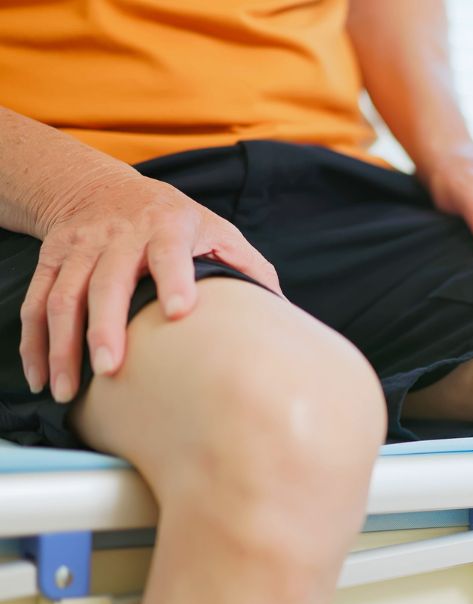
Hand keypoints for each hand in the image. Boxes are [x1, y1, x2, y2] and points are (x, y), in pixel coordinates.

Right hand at [21, 172, 279, 402]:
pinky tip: (40, 376)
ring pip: (64, 296)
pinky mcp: (53, 260)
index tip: (178, 312)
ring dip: (62, 345)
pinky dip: (33, 342)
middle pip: (107, 280)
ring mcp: (81, 248)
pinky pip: (36, 303)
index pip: (170, 251)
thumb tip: (283, 314)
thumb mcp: (218, 230)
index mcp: (169, 227)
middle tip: (111, 368)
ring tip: (65, 390)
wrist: (101, 187)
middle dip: (105, 325)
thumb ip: (249, 268)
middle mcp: (119, 235)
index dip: (174, 278)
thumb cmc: (176, 222)